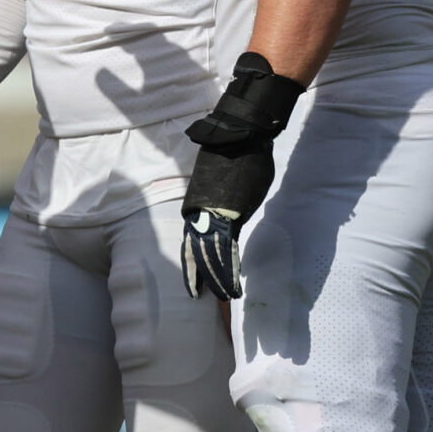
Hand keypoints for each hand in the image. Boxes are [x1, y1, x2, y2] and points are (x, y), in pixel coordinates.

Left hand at [179, 54, 303, 298]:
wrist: (241, 135)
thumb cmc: (236, 155)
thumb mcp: (224, 184)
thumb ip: (222, 201)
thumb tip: (227, 208)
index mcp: (196, 206)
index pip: (191, 241)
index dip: (192, 262)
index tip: (193, 278)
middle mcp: (198, 214)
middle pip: (196, 252)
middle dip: (200, 276)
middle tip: (199, 296)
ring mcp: (213, 216)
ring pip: (210, 256)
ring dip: (218, 279)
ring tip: (225, 296)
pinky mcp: (229, 218)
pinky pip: (226, 251)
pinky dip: (229, 270)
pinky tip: (232, 286)